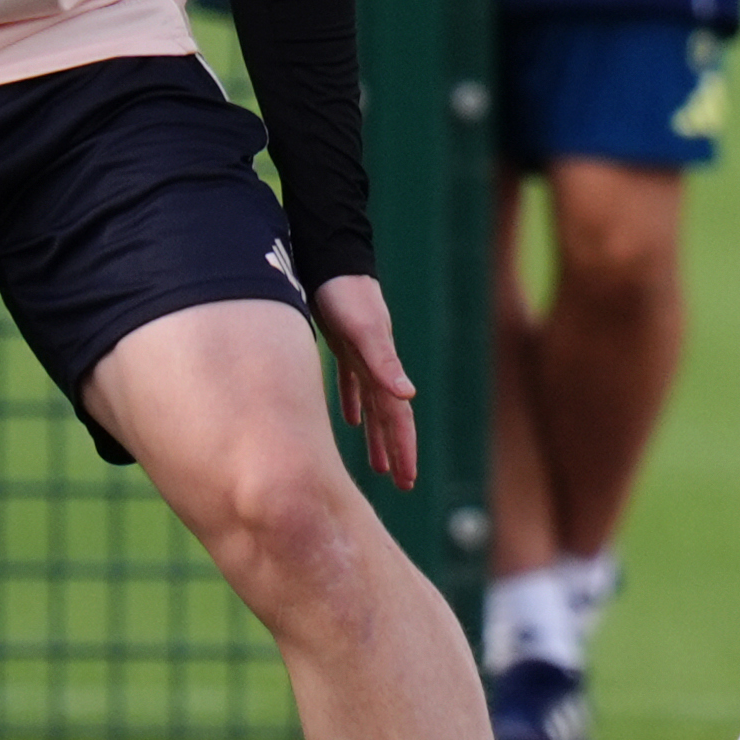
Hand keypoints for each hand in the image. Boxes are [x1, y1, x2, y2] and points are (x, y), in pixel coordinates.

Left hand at [309, 272, 419, 488]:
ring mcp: (361, 355)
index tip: (407, 481)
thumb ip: (384, 363)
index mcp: (383, 368)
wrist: (330, 256)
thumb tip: (408, 397)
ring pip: (372, 405)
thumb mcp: (364, 330)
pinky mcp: (344, 344)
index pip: (398, 417)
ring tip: (377, 465)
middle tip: (401, 484)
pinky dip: (352, 404)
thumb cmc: (344, 293)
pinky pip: (351, 384)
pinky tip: (347, 419)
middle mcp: (377, 366)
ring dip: (375, 435)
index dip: (404, 449)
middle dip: (396, 451)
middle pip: (389, 417)